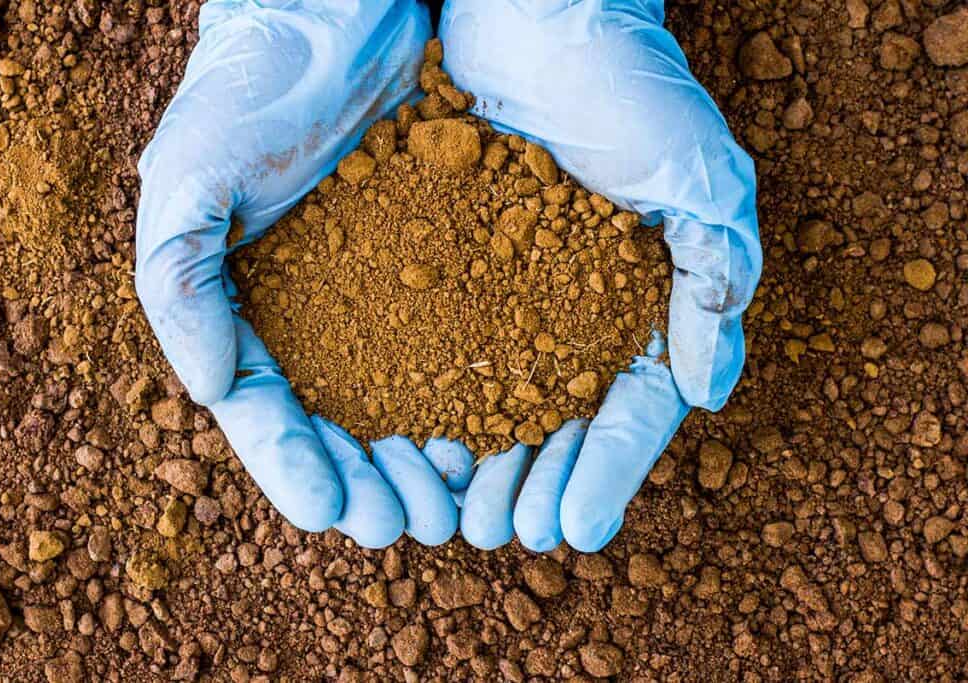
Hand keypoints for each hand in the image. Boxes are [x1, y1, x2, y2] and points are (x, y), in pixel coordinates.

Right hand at [135, 0, 456, 547]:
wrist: (346, 9)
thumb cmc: (254, 84)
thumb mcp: (190, 173)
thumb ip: (179, 282)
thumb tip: (211, 391)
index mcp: (248, 309)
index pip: (267, 410)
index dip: (294, 466)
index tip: (332, 510)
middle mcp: (320, 317)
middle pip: (342, 426)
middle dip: (370, 482)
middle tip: (407, 523)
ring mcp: (388, 296)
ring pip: (408, 402)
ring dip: (428, 460)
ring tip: (456, 498)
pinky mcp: (451, 265)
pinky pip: (468, 342)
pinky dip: (480, 393)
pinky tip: (504, 428)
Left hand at [442, 0, 761, 551]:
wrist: (531, 10)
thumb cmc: (626, 83)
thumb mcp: (698, 174)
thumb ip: (714, 277)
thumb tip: (709, 392)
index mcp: (637, 303)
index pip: (632, 407)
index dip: (609, 471)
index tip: (576, 529)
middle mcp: (564, 313)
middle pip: (552, 424)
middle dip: (528, 485)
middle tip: (496, 533)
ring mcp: (497, 294)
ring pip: (483, 401)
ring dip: (467, 465)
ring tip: (444, 512)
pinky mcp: (434, 265)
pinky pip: (420, 346)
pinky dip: (410, 399)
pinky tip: (393, 442)